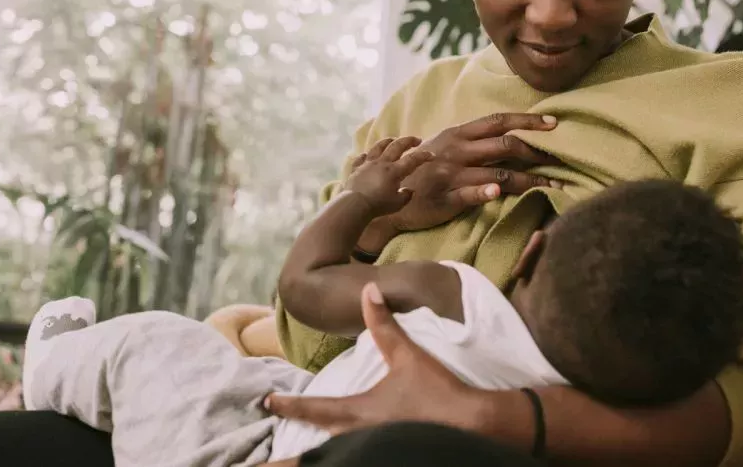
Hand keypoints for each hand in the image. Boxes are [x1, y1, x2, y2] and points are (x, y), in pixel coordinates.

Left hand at [264, 283, 486, 434]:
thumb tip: (369, 291)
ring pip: (336, 453)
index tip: (267, 402)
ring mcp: (375, 451)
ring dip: (319, 452)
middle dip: (293, 446)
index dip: (288, 404)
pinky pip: (358, 457)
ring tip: (304, 450)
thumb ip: (383, 325)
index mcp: (358, 413)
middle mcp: (359, 437)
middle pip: (317, 444)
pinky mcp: (391, 456)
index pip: (314, 408)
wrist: (474, 425)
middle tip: (270, 447)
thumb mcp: (407, 355)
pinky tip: (345, 453)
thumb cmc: (437, 391)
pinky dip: (345, 455)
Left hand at [343, 137, 434, 215]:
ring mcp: (368, 164)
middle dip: (408, 141)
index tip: (431, 155)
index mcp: (394, 171)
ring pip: (378, 146)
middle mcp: (382, 163)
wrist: (355, 204)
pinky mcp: (356, 168)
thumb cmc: (378, 205)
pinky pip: (361, 158)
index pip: (412, 160)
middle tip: (416, 140)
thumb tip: (408, 190)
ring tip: (393, 140)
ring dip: (388, 141)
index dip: (423, 156)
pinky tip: (367, 155)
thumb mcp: (397, 204)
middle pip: (397, 146)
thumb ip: (405, 196)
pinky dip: (366, 155)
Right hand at [386, 113, 562, 232]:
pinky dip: (484, 191)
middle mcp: (456, 150)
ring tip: (554, 185)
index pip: (499, 121)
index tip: (554, 124)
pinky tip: (499, 191)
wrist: (387, 195)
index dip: (528, 121)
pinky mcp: (443, 199)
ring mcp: (449, 174)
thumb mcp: (444, 147)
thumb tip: (509, 135)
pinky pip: (467, 194)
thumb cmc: (422, 169)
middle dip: (538, 152)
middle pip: (505, 145)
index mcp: (458, 135)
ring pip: (497, 172)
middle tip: (562, 159)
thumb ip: (473, 142)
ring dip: (530, 179)